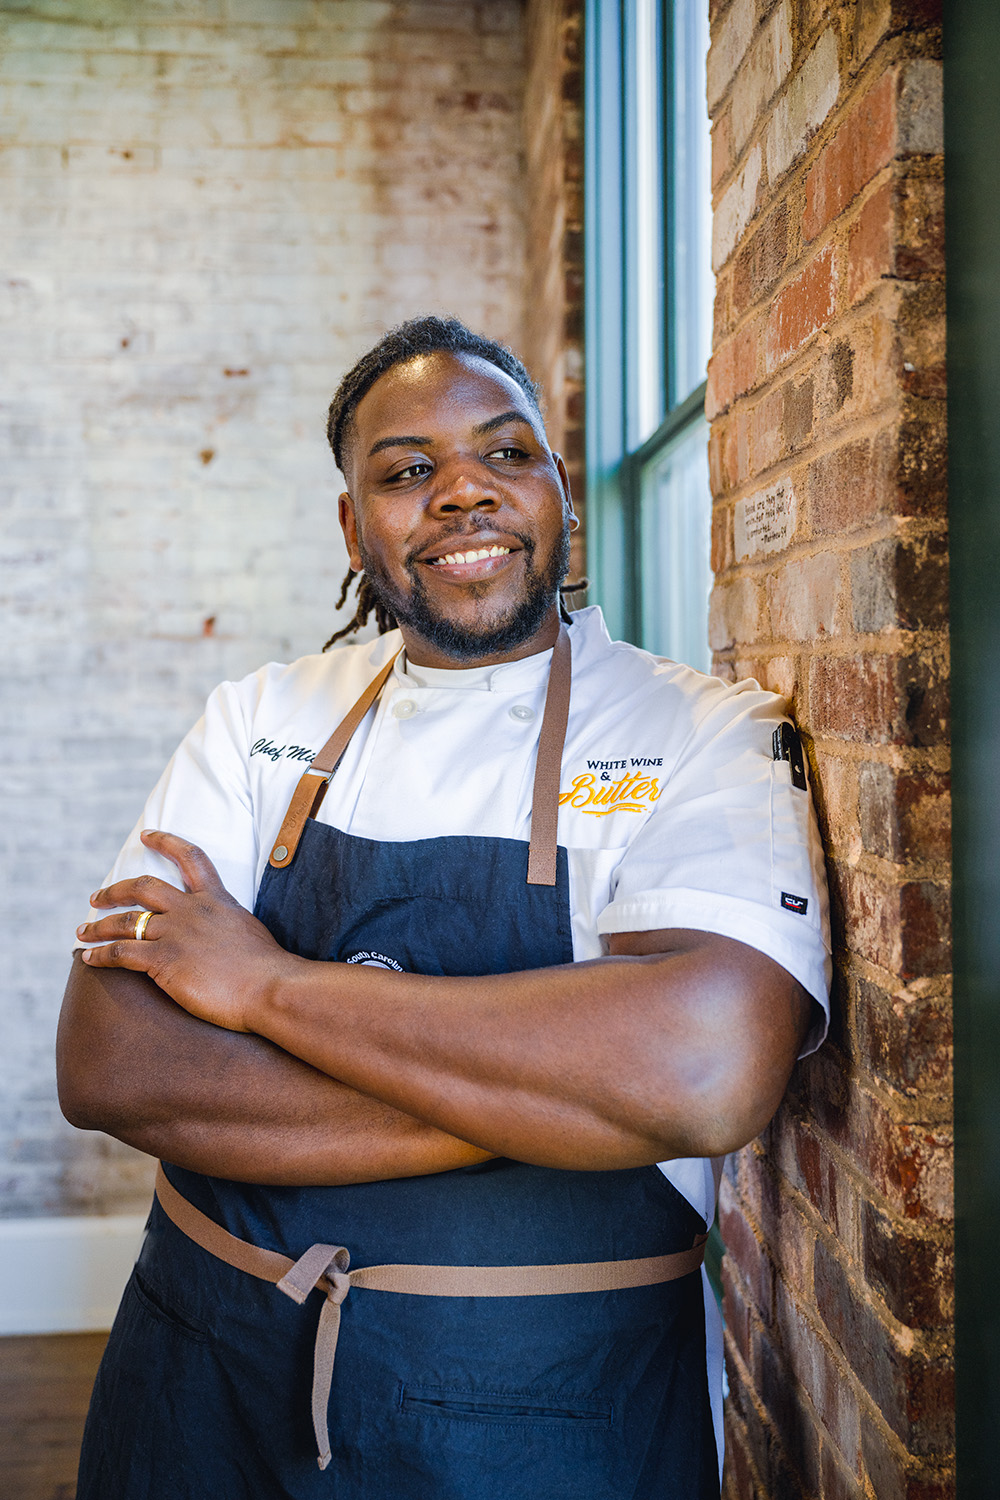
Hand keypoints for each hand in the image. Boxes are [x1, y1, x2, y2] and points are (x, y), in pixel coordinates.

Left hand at [77, 830, 298, 1032]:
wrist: (270, 988)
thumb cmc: (267, 969)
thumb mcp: (248, 930)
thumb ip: (227, 924)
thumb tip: (220, 933)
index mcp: (216, 899)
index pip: (189, 857)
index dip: (165, 842)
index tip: (146, 835)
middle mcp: (191, 910)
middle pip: (143, 887)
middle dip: (115, 891)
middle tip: (97, 897)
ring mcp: (176, 934)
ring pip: (124, 921)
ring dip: (98, 926)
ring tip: (83, 931)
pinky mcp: (164, 960)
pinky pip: (121, 952)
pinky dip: (100, 954)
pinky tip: (89, 958)